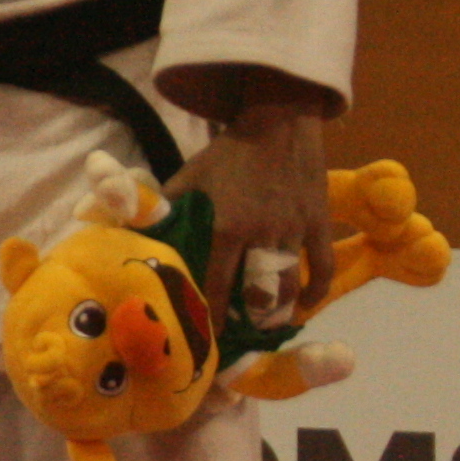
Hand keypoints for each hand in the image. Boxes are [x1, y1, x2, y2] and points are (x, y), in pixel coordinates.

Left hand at [166, 102, 330, 318]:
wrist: (278, 121)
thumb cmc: (228, 152)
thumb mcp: (190, 177)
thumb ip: (168, 207)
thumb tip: (137, 230)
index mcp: (226, 227)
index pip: (217, 285)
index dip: (212, 316)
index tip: (206, 337)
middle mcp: (261, 235)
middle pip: (257, 295)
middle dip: (248, 323)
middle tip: (238, 339)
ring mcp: (293, 230)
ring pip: (289, 286)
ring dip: (280, 313)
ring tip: (267, 330)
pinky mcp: (317, 223)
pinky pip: (322, 265)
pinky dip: (317, 290)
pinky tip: (306, 306)